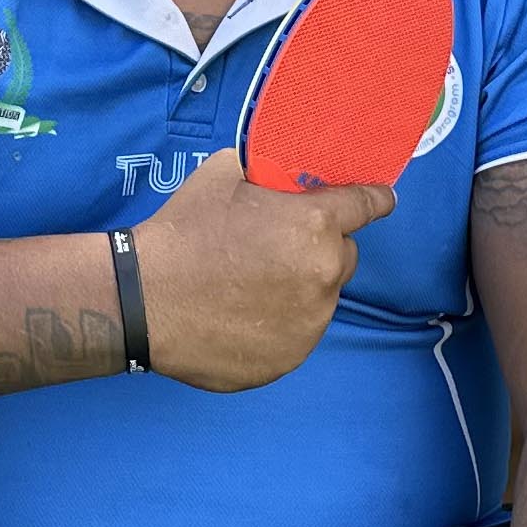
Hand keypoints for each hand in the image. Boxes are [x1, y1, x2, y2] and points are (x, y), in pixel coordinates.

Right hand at [130, 150, 393, 391]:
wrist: (144, 300)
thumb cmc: (183, 232)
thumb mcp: (223, 174)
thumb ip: (267, 170)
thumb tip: (282, 168)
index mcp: (314, 225)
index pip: (368, 205)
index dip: (375, 199)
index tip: (382, 199)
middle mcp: (323, 274)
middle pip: (343, 256)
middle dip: (321, 248)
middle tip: (277, 248)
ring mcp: (309, 322)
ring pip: (321, 298)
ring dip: (301, 289)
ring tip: (251, 286)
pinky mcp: (289, 357)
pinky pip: (298, 333)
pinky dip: (281, 324)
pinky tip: (243, 315)